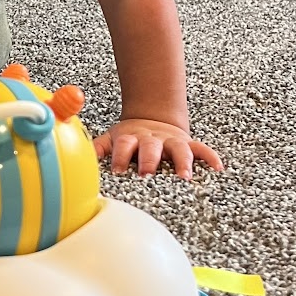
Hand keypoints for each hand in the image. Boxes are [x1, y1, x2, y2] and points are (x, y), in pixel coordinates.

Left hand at [94, 118, 223, 179]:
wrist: (152, 118)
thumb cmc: (130, 138)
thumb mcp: (112, 139)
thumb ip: (97, 149)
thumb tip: (78, 160)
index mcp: (131, 138)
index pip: (124, 145)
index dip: (120, 157)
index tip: (117, 171)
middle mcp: (152, 138)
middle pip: (151, 147)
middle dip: (149, 160)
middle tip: (147, 175)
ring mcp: (171, 140)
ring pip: (179, 149)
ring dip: (182, 162)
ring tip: (185, 177)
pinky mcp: (187, 143)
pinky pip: (201, 149)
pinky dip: (210, 157)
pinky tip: (217, 168)